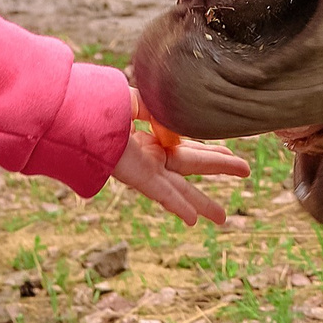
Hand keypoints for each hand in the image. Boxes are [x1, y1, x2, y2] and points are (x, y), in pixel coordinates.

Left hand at [108, 88, 250, 225]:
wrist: (76, 115)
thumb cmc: (100, 105)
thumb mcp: (137, 102)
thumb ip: (158, 113)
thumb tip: (175, 132)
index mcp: (150, 136)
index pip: (188, 145)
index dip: (212, 149)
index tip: (231, 152)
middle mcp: (150, 155)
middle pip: (192, 165)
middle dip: (220, 168)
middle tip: (246, 172)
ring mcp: (146, 167)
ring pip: (181, 187)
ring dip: (203, 202)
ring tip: (223, 218)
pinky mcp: (138, 175)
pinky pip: (162, 192)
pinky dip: (179, 205)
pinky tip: (193, 220)